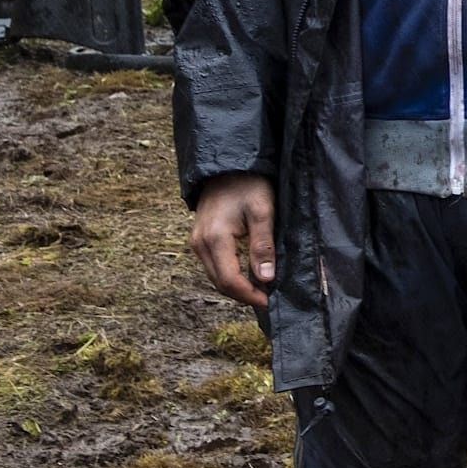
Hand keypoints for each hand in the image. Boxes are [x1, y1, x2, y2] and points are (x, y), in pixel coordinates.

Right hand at [190, 172, 276, 307]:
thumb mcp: (262, 212)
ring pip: (215, 276)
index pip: (229, 280)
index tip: (269, 301)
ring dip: (236, 286)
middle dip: (243, 295)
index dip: (249, 295)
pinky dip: (229, 274)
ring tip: (261, 289)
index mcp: (214, 239)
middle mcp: (200, 244)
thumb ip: (262, 245)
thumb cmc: (248, 185)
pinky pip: (213, 265)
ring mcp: (197, 242)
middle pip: (219, 283)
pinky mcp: (200, 239)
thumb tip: (266, 278)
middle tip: (267, 299)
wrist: (227, 166)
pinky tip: (247, 274)